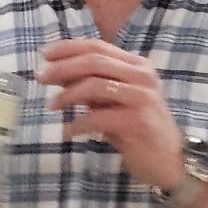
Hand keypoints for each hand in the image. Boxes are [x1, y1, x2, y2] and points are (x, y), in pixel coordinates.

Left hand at [37, 38, 184, 187]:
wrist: (168, 161)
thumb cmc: (136, 130)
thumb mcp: (111, 102)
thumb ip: (90, 85)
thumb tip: (55, 72)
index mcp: (137, 66)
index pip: (98, 47)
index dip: (69, 48)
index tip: (44, 54)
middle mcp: (142, 76)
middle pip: (95, 61)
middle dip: (63, 67)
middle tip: (40, 77)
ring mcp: (142, 97)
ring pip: (96, 84)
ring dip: (68, 95)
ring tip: (51, 106)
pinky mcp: (138, 120)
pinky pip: (99, 117)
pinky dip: (78, 123)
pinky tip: (68, 132)